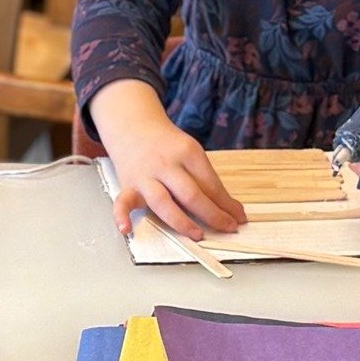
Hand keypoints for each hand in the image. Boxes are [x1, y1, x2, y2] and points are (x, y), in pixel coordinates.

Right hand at [89, 80, 245, 239]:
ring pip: (162, 202)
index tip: (238, 219)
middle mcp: (165, 164)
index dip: (226, 204)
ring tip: (198, 235)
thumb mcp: (190, 153)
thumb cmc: (167, 145)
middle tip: (228, 228)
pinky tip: (125, 229)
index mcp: (187, 152)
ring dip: (182, 221)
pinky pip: (122, 202)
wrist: (133, 126)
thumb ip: (206, 180)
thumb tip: (231, 209)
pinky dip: (121, 216)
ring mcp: (145, 176)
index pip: (210, 183)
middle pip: (191, 194)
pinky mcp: (128, 184)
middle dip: (212, 214)